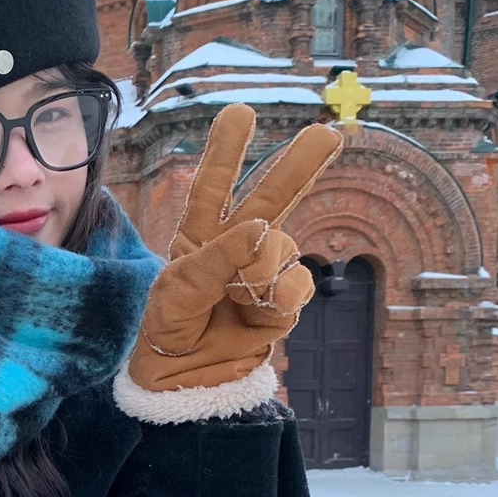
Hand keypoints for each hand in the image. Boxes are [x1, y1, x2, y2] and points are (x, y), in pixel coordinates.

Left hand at [126, 105, 341, 402]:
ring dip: (261, 268)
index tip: (241, 113)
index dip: (227, 151)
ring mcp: (262, 274)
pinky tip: (263, 310)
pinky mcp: (282, 302)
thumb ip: (214, 259)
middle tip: (327, 134)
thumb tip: (261, 228)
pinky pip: (296, 284)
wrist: (185, 383)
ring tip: (237, 297)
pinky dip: (280, 295)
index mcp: (199, 238)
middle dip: (298, 166)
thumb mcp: (175, 294)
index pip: (213, 187)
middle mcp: (235, 249)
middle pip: (270, 198)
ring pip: (281, 247)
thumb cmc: (169, 332)